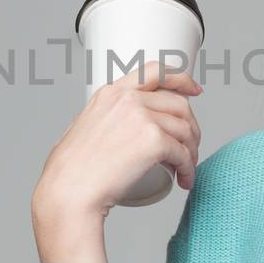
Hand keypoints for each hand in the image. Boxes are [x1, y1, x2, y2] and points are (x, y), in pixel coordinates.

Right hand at [32, 59, 202, 262]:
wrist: (69, 191)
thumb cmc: (72, 170)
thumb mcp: (84, 127)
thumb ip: (106, 118)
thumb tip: (126, 128)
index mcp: (110, 92)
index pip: (154, 71)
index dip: (181, 78)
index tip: (194, 90)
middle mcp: (127, 99)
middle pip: (178, 103)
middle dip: (191, 126)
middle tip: (191, 147)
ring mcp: (141, 117)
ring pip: (185, 129)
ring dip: (192, 150)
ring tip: (186, 169)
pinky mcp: (152, 141)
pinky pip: (183, 153)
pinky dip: (188, 167)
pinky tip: (184, 178)